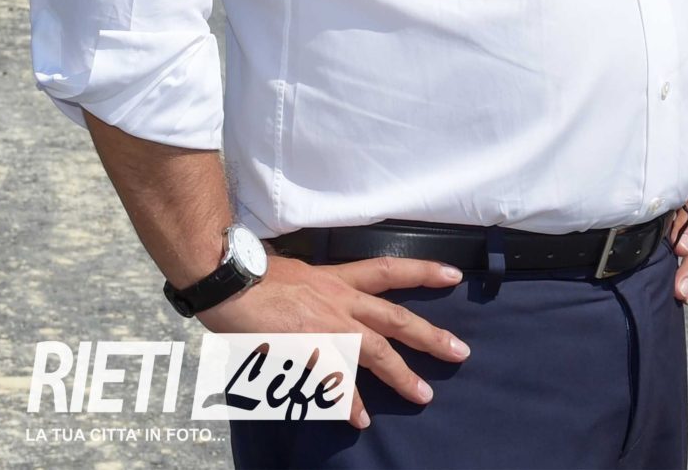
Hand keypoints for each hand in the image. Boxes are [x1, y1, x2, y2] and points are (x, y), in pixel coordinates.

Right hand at [201, 254, 468, 429]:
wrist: (228, 277)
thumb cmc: (254, 274)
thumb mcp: (297, 272)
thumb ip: (317, 287)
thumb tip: (320, 296)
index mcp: (338, 279)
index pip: (391, 270)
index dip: (424, 271)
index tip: (454, 276)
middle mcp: (340, 301)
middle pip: (396, 319)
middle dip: (431, 336)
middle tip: (460, 352)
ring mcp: (326, 326)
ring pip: (375, 352)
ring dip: (401, 376)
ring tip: (423, 396)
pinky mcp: (306, 349)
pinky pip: (334, 380)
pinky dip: (347, 401)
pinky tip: (360, 418)